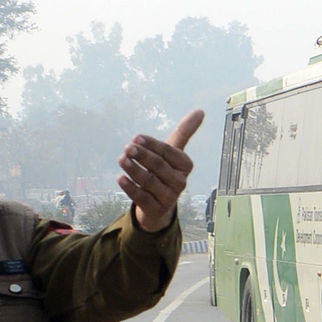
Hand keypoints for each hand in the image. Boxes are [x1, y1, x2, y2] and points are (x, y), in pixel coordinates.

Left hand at [119, 109, 203, 232]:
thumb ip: (185, 132)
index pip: (168, 152)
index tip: (136, 137)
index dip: (152, 144)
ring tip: (122, 160)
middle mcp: (180, 182)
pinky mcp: (156, 210)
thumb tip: (201, 111)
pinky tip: (120, 178)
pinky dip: (131, 188)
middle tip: (127, 148)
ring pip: (150, 182)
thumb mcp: (173, 152)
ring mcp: (169, 198)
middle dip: (142, 156)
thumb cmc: (165, 171)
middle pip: (159, 166)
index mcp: (185, 165)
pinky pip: (142, 198)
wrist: (158, 203)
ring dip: (134, 170)